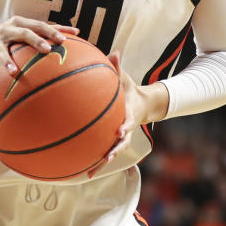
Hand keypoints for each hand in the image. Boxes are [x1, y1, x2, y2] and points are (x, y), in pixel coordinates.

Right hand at [0, 16, 77, 90]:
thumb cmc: (15, 35)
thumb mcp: (28, 30)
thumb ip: (49, 31)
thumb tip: (77, 32)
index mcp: (20, 23)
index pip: (38, 25)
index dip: (51, 31)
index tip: (63, 41)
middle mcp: (7, 29)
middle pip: (23, 33)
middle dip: (35, 40)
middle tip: (46, 50)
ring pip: (1, 50)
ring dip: (6, 60)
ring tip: (13, 72)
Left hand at [87, 50, 167, 177]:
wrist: (142, 104)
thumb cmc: (129, 89)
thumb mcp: (126, 78)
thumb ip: (118, 67)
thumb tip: (113, 52)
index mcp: (130, 114)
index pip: (129, 121)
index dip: (126, 127)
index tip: (120, 130)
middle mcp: (126, 128)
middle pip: (123, 143)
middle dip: (116, 150)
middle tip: (108, 156)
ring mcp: (121, 137)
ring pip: (113, 152)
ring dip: (103, 163)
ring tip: (90, 173)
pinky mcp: (113, 141)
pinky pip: (104, 152)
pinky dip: (96, 162)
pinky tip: (82, 171)